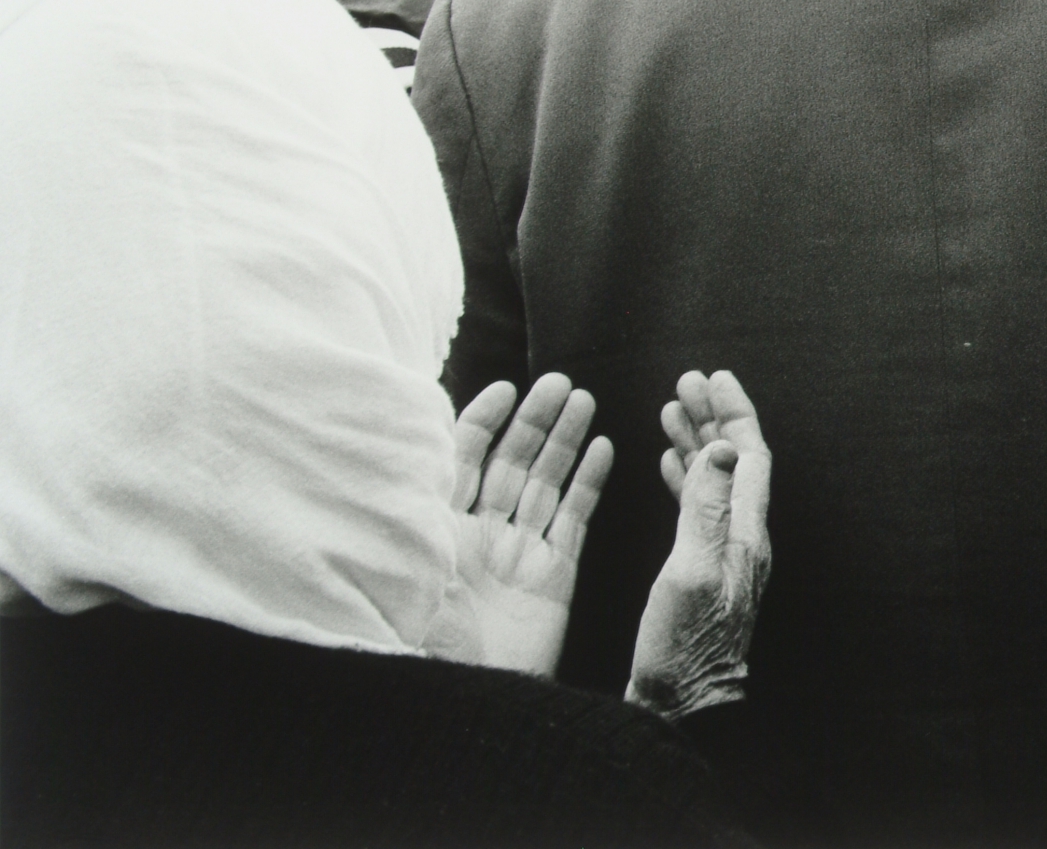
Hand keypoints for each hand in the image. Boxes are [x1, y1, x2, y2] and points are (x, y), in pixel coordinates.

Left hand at [424, 373, 612, 675]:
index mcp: (438, 529)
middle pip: (511, 464)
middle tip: (558, 383)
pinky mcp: (555, 575)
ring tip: (582, 400)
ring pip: (547, 483)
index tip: (506, 389)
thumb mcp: (406, 568)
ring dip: (565, 440)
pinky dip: (589, 482)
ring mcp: (520, 554)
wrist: (467, 702)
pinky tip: (603, 448)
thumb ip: (417, 509)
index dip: (482, 421)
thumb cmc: (423, 644)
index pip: (460, 458)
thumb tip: (407, 447)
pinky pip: (575, 519)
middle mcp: (480, 536)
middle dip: (534, 421)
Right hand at [628, 370, 772, 720]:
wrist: (683, 707)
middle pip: (734, 462)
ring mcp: (724, 556)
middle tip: (686, 382)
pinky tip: (668, 466)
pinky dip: (684, 478)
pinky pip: (700, 508)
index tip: (713, 378)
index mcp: (744, 533)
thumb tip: (725, 448)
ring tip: (671, 410)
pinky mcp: (703, 572)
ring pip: (715, 481)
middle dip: (713, 418)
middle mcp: (741, 540)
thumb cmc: (683, 647)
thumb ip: (706, 508)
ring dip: (696, 443)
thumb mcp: (692, 570)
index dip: (733, 413)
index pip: (749, 455)